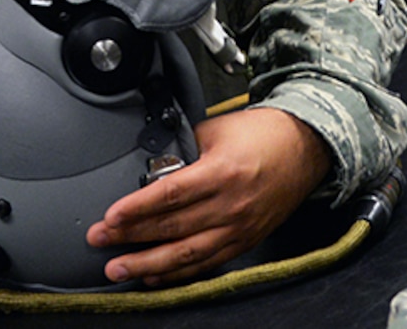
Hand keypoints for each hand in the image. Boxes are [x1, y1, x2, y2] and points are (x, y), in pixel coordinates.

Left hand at [87, 107, 331, 286]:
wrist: (308, 147)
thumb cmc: (266, 134)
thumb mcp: (220, 129)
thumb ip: (186, 147)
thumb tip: (155, 164)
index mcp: (223, 172)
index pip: (171, 195)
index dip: (136, 209)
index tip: (110, 216)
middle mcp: (232, 204)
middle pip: (172, 227)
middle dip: (130, 236)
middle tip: (99, 240)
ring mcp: (239, 227)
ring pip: (186, 254)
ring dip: (148, 264)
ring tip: (118, 268)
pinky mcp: (246, 240)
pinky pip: (207, 264)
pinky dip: (178, 273)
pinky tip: (154, 276)